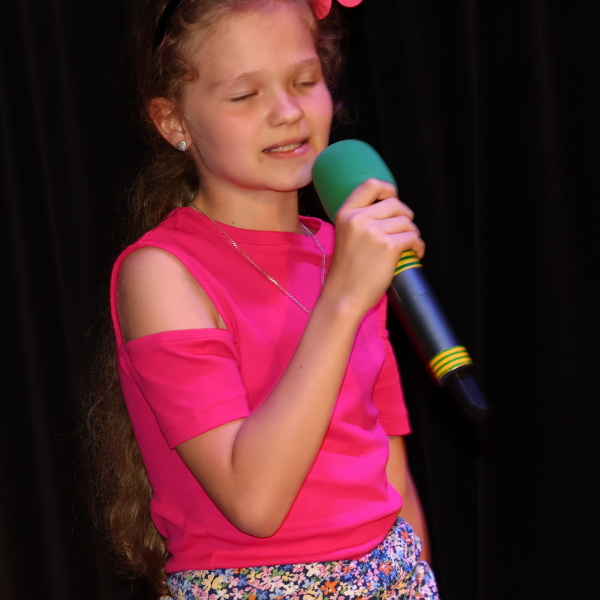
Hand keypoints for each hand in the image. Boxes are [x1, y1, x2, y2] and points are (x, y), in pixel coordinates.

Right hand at [323, 178, 424, 315]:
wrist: (343, 297)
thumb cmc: (346, 272)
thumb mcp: (345, 236)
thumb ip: (361, 220)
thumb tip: (391, 209)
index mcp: (345, 213)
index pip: (371, 184)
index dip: (388, 190)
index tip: (393, 200)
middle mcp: (358, 218)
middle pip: (395, 204)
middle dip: (405, 217)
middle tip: (404, 232)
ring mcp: (374, 231)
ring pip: (407, 222)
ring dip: (413, 234)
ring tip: (408, 247)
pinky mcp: (389, 246)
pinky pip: (414, 237)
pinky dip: (418, 246)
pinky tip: (413, 254)